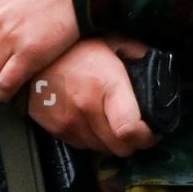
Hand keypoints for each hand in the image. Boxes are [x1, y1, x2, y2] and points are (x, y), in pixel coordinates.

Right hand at [28, 36, 157, 156]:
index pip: (130, 130)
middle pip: (119, 148)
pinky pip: (83, 146)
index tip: (153, 132)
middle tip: (137, 130)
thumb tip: (160, 65)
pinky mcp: (57, 129)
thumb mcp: (112, 41)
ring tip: (115, 124)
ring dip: (113, 142)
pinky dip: (94, 140)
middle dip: (133, 143)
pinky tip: (95, 122)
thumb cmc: (76, 46)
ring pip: (102, 150)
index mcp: (106, 86)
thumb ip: (138, 54)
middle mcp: (88, 109)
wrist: (32, 56)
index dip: (147, 137)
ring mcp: (70, 122)